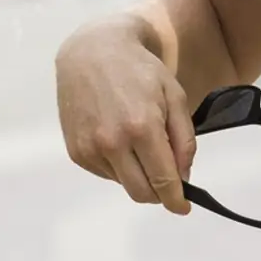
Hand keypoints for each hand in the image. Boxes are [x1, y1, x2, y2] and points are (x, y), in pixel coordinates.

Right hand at [55, 17, 197, 215]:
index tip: (184, 207)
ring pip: (123, 184)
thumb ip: (184, 140)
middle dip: (160, 194)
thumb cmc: (141, 72)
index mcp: (142, 128)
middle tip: (170, 184)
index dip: (176, 200)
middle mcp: (112, 142)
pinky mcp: (76, 151)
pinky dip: (119, 167)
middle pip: (141, 192)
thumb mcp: (175, 97)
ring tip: (142, 145)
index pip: (163, 180)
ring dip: (139, 176)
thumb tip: (183, 177)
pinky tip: (121, 141)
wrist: (93, 52)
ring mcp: (90, 148)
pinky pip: (105, 173)